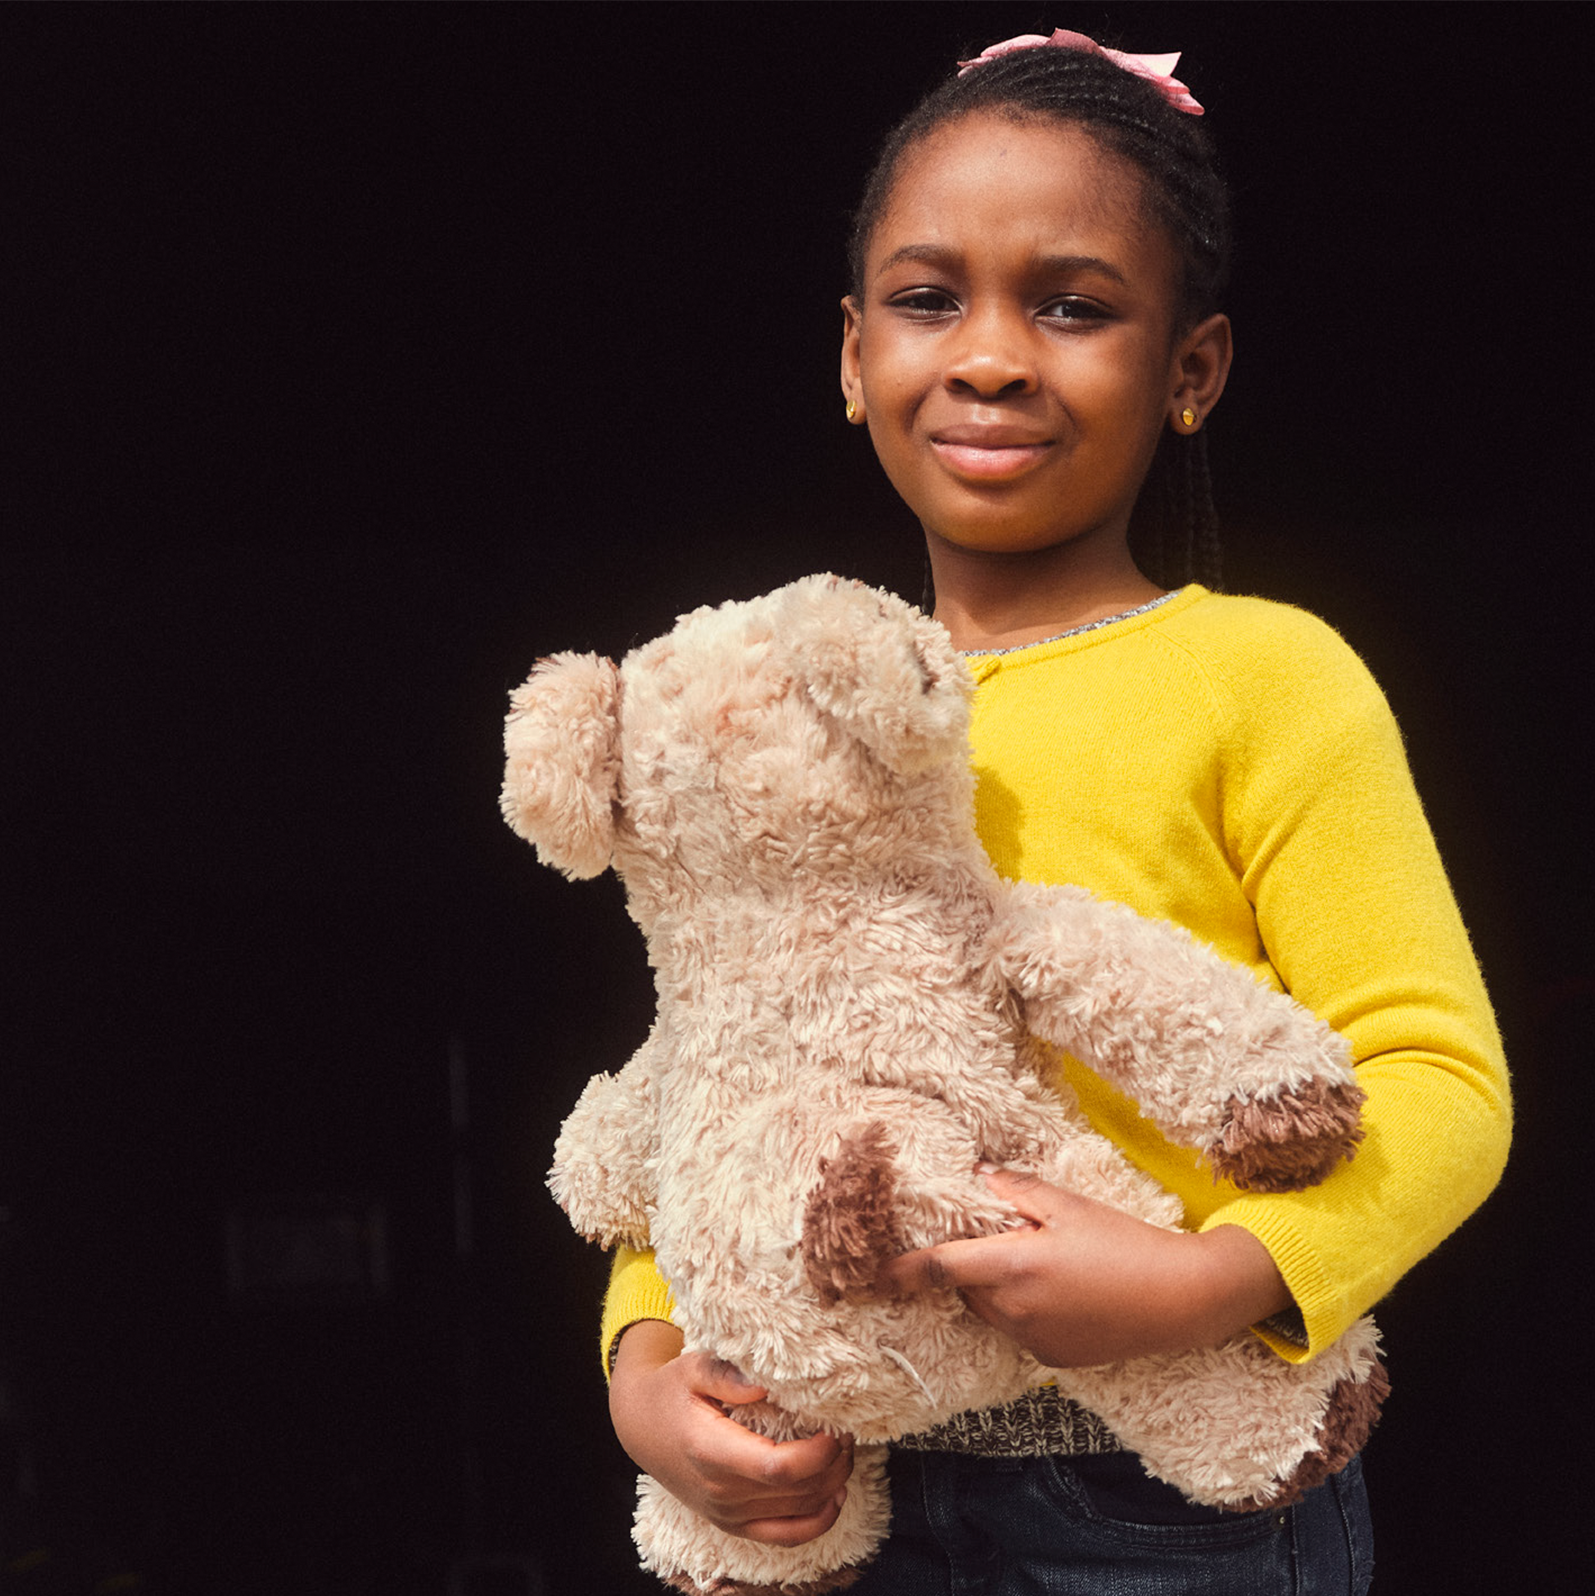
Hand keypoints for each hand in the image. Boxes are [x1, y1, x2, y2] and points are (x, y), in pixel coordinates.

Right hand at [608, 1319, 854, 1545]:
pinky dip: (817, 1521)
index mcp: (711, 1452)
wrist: (642, 1427)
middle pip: (796, 1492)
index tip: (836, 1426)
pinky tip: (835, 1495)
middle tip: (847, 1429)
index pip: (777, 1468)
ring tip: (843, 1450)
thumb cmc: (672, 1391)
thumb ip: (727, 1374)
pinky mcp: (735, 1524)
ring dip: (832, 1484)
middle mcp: (721, 1492)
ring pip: (798, 1513)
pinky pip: (785, 1536)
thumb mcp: (692, 1367)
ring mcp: (728, 1514)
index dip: (817, 1453)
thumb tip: (765, 1385)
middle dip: (834, 1463)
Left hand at [876, 1168, 1290, 1367]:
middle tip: (1003, 1238)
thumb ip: (1017, 1191)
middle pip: (965, 1289)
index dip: (898, 1270)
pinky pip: (1018, 1330)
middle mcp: (1014, 1311)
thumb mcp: (1069, 1205)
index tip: (867, 1271)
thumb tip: (980, 1176)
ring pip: (991, 1311)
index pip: (937, 1269)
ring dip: (996, 1289)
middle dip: (969, 1266)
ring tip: (1040, 1262)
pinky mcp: (1054, 1358)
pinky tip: (1063, 1290)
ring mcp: (1033, 1340)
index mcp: (1012, 1267)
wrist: (1181, 1299)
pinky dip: (1023, 1310)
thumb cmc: (1125, 1243)